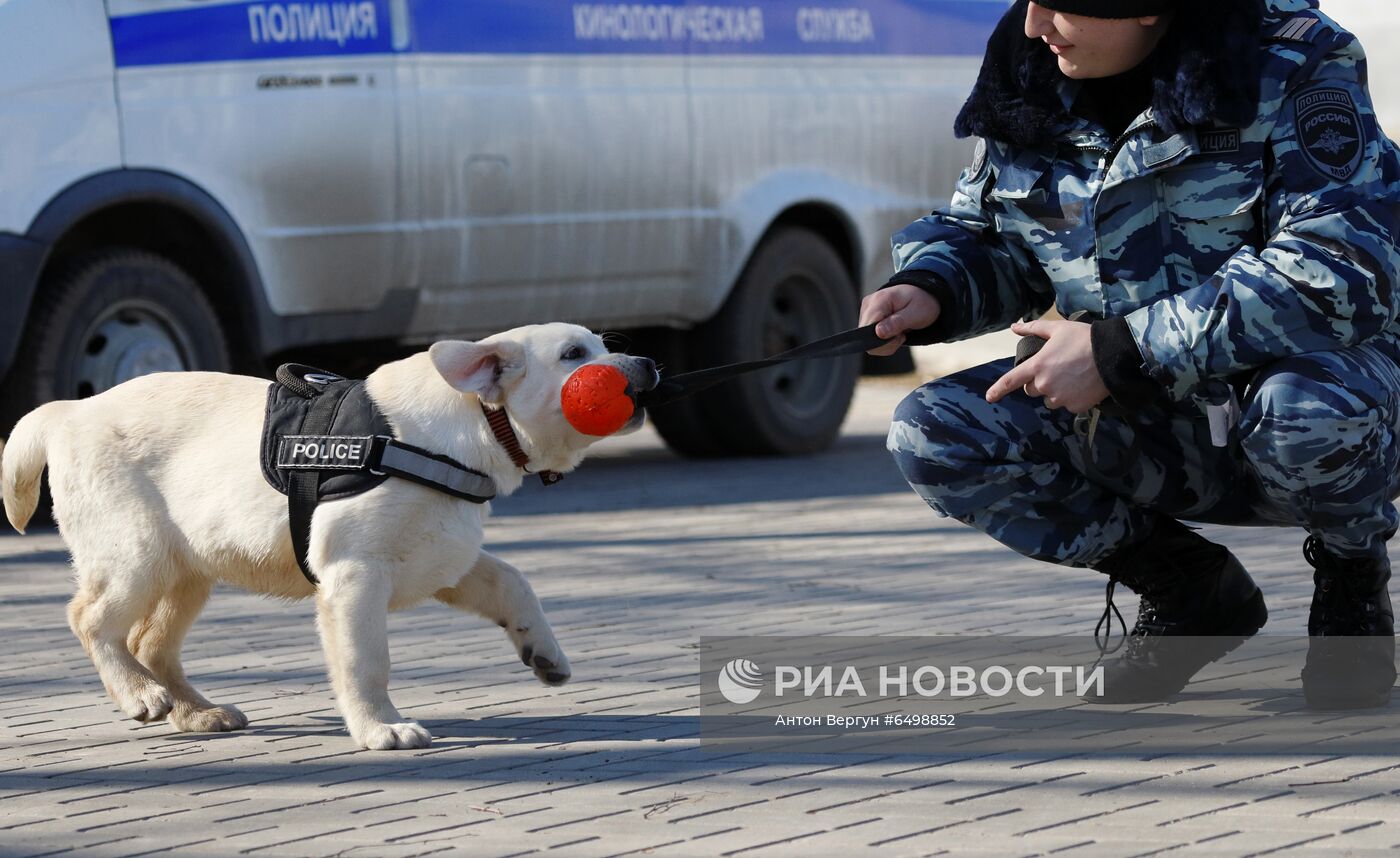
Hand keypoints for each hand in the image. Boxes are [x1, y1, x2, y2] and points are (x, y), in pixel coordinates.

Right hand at [859, 284, 940, 355]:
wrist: (923, 295)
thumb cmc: (922, 302)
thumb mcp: (916, 313)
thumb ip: (897, 322)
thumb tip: (878, 333)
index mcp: (880, 300)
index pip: (868, 327)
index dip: (883, 339)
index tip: (901, 335)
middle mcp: (868, 304)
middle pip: (865, 336)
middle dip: (886, 342)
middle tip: (902, 333)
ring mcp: (866, 311)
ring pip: (868, 341)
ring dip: (886, 342)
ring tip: (899, 331)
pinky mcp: (867, 317)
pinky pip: (871, 338)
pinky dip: (884, 341)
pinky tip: (894, 331)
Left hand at [986, 319, 1108, 413]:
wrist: (1113, 354)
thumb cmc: (1083, 338)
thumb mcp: (1058, 328)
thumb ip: (1034, 329)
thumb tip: (1014, 327)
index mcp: (1037, 366)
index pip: (1011, 380)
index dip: (998, 390)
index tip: (990, 397)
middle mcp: (1044, 385)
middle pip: (1032, 389)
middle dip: (1040, 382)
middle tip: (1057, 369)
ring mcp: (1060, 398)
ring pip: (1050, 399)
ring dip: (1055, 391)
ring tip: (1072, 377)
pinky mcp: (1075, 407)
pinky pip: (1067, 405)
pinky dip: (1072, 398)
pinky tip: (1082, 385)